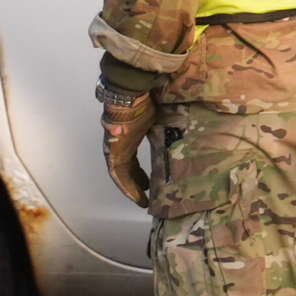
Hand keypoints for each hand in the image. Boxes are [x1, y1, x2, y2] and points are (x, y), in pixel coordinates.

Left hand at [99, 83, 157, 207]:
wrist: (130, 95)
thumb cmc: (144, 102)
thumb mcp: (156, 118)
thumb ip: (163, 128)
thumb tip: (182, 130)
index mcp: (130, 138)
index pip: (132, 161)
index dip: (138, 174)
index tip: (148, 184)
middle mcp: (120, 145)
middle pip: (127, 169)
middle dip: (136, 182)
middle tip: (147, 193)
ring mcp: (115, 148)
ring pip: (121, 174)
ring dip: (132, 188)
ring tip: (143, 200)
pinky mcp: (113, 150)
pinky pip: (118, 173)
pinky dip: (127, 186)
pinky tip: (137, 195)